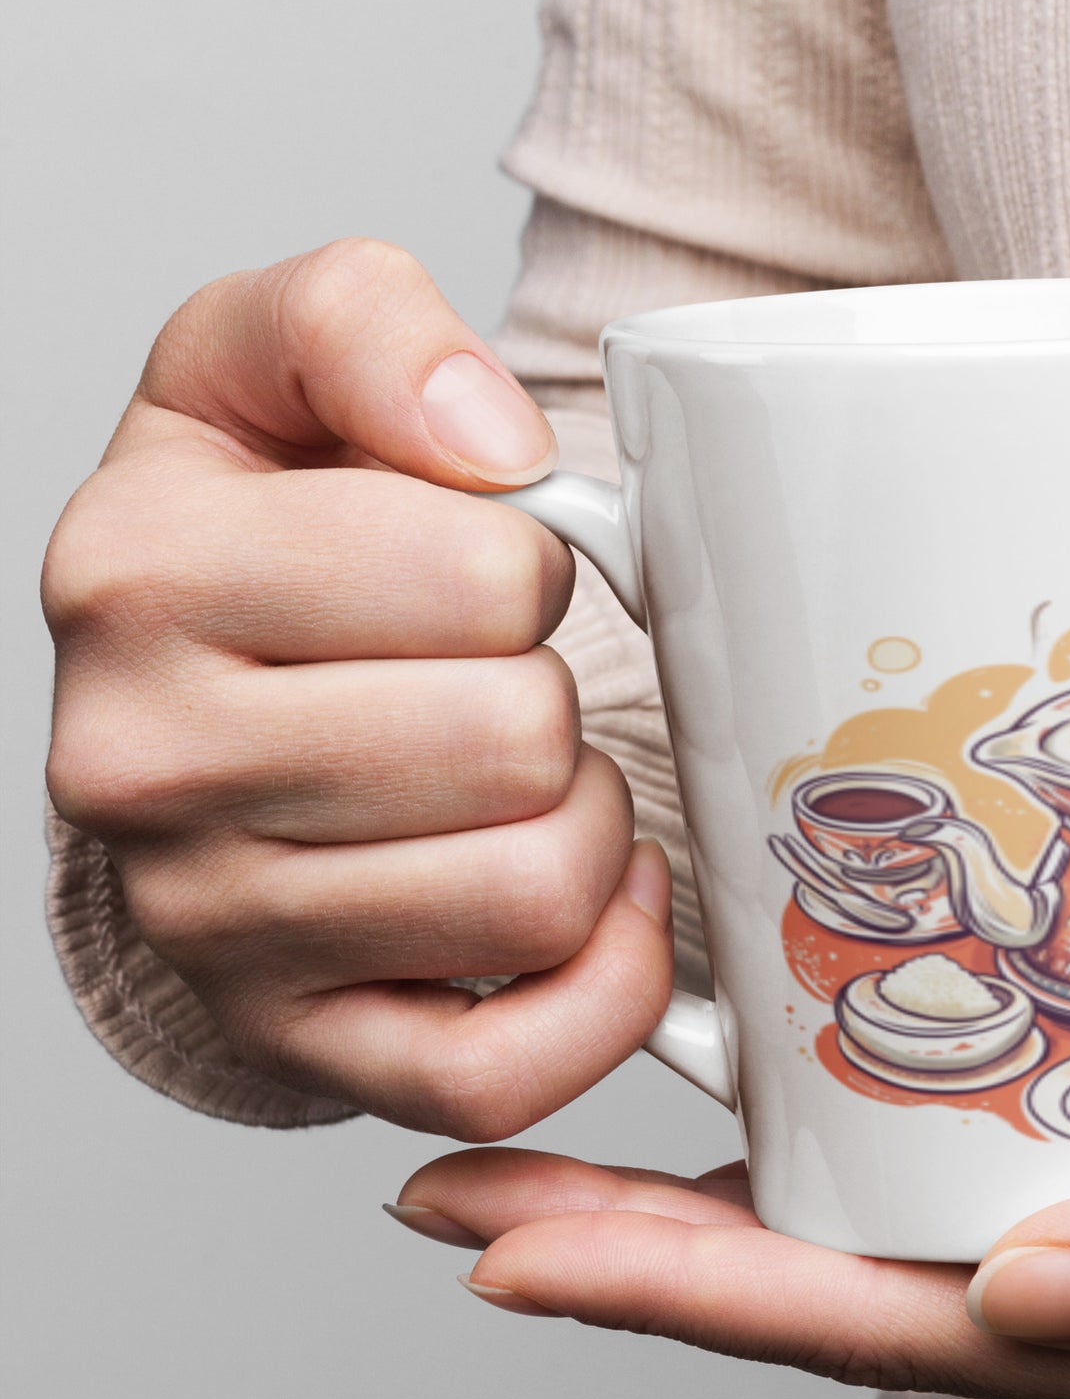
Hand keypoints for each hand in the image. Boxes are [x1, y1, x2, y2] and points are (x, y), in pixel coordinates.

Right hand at [44, 239, 672, 1135]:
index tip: (483, 571)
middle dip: (558, 696)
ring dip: (584, 828)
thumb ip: (364, 325)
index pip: (488, 576)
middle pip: (518, 741)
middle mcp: (141, 765)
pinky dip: (601, 988)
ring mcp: (212, 929)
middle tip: (503, 682)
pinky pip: (501, 1073)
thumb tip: (485, 439)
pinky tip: (584, 902)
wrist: (208, 702)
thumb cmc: (267, 533)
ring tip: (522, 783)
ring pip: (534, 896)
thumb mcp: (276, 362)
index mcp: (138, 571)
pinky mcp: (301, 1045)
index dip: (535, 564)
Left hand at [388, 904, 1069, 1398]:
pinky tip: (794, 1059)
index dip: (686, 1294)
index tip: (511, 1246)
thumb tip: (1027, 1303)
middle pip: (843, 1275)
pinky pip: (984, 1121)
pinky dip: (865, 1097)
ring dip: (728, 1176)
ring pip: (893, 1204)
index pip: (883, 1329)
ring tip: (565, 1138)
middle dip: (644, 1242)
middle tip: (460, 1187)